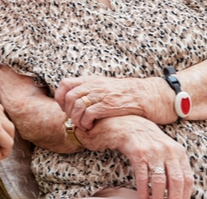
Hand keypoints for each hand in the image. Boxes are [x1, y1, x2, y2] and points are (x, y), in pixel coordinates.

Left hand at [55, 76, 175, 129]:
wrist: (146, 95)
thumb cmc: (126, 94)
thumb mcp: (105, 86)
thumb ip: (91, 90)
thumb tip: (75, 100)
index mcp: (91, 80)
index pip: (65, 84)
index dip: (60, 97)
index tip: (64, 107)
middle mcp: (94, 85)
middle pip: (68, 96)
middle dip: (67, 111)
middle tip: (73, 119)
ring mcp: (101, 94)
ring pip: (76, 106)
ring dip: (76, 119)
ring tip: (82, 125)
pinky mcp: (108, 105)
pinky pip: (88, 114)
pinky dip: (85, 122)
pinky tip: (90, 126)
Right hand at [76, 116, 192, 198]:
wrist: (128, 124)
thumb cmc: (149, 141)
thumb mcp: (167, 149)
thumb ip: (175, 166)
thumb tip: (182, 190)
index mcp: (178, 151)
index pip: (187, 178)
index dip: (185, 195)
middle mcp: (168, 151)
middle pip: (176, 181)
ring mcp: (153, 152)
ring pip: (160, 182)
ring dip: (158, 198)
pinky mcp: (138, 153)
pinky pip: (143, 177)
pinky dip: (143, 191)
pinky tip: (143, 198)